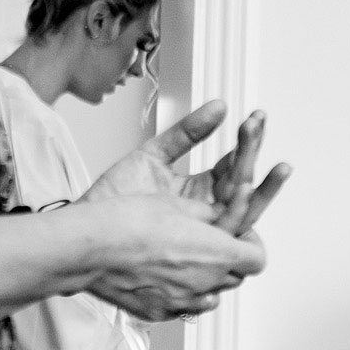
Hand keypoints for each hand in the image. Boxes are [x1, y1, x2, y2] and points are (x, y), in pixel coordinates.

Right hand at [80, 192, 263, 321]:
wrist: (89, 248)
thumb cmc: (130, 222)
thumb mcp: (179, 204)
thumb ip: (209, 215)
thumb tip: (219, 217)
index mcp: (218, 253)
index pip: (257, 259)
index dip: (251, 246)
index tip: (240, 237)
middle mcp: (206, 283)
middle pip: (236, 277)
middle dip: (229, 261)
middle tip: (211, 245)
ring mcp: (183, 302)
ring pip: (211, 295)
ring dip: (207, 280)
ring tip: (186, 260)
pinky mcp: (159, 313)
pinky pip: (183, 307)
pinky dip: (182, 294)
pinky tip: (165, 276)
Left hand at [86, 101, 290, 237]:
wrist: (87, 228)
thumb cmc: (112, 200)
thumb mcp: (153, 155)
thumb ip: (187, 132)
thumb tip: (219, 107)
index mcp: (199, 192)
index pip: (234, 166)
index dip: (247, 141)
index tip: (255, 118)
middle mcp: (205, 211)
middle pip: (245, 183)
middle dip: (254, 150)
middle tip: (259, 123)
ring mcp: (203, 228)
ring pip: (245, 205)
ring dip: (261, 178)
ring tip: (263, 151)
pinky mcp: (196, 242)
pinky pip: (226, 227)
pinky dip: (239, 204)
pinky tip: (244, 182)